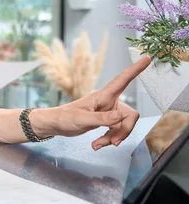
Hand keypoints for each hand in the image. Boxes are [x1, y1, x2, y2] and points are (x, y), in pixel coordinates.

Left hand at [35, 55, 150, 149]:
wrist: (56, 125)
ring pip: (123, 126)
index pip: (122, 80)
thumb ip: (103, 118)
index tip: (147, 58)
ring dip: (114, 137)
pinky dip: (109, 139)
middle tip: (113, 142)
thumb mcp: (83, 119)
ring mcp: (108, 112)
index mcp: (103, 95)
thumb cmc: (65, 117)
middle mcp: (108, 102)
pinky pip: (116, 131)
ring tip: (98, 144)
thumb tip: (122, 116)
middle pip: (130, 115)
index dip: (135, 70)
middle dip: (124, 130)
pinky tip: (97, 144)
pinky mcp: (105, 121)